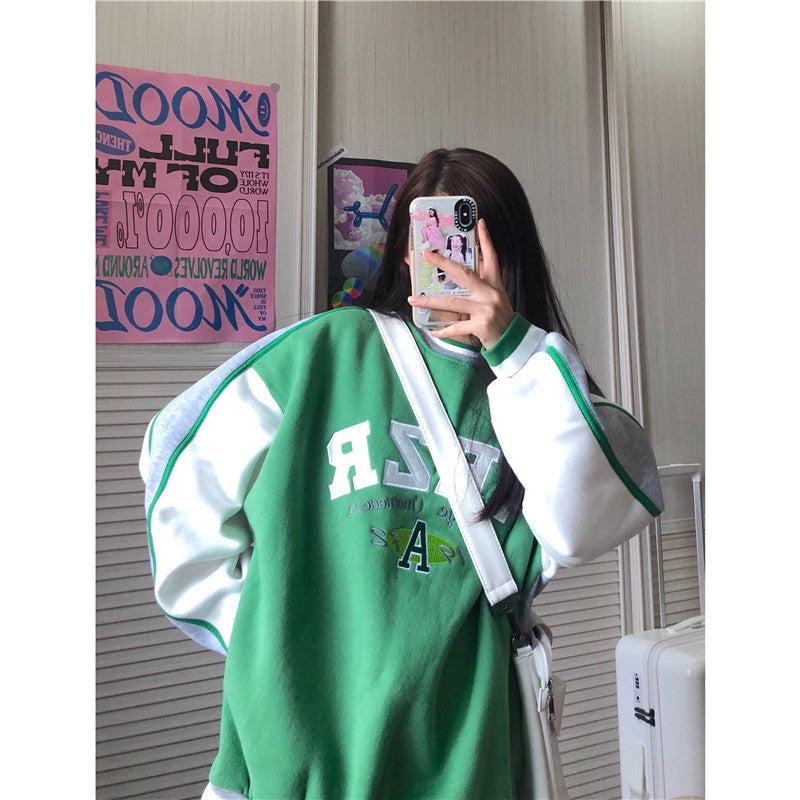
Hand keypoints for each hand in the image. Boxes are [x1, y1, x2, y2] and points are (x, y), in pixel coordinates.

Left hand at [407, 218, 514, 349]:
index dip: (486, 240)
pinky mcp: (481, 326)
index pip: (491, 257)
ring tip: (414, 299)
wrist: (513, 341)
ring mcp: (485, 310)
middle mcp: (490, 294)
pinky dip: (444, 330)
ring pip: (452, 303)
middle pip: (464, 274)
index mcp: (494, 284)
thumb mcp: (495, 297)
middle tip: (426, 255)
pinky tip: (433, 331)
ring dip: (430, 301)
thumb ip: (481, 285)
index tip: (480, 223)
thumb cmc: (500, 318)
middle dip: (443, 264)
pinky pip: (457, 327)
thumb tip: (459, 274)